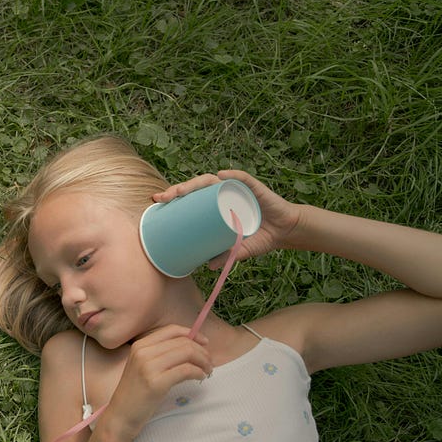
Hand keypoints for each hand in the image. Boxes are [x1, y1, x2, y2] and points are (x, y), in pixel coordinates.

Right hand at [105, 325, 211, 441]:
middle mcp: (143, 352)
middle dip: (202, 351)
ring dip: (203, 361)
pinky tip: (200, 378)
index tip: (205, 343)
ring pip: (187, 353)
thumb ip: (161, 354)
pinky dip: (198, 372)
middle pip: (182, 342)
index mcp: (140, 345)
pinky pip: (186, 370)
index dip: (192, 334)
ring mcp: (148, 367)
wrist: (121, 415)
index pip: (172, 330)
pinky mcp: (156, 382)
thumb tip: (192, 345)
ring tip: (207, 371)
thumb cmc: (135, 392)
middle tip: (209, 362)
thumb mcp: (143, 366)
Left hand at [151, 170, 302, 268]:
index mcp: (215, 205)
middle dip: (178, 190)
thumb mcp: (238, 250)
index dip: (174, 196)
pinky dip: (233, 175)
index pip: (191, 197)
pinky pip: (242, 178)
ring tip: (183, 190)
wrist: (284, 232)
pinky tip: (222, 175)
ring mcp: (238, 189)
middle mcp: (223, 194)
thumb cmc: (258, 238)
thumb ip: (224, 257)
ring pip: (213, 180)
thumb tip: (207, 267)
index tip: (156, 201)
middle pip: (197, 187)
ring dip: (197, 182)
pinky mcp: (255, 188)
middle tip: (163, 197)